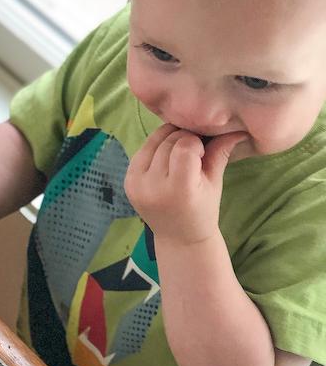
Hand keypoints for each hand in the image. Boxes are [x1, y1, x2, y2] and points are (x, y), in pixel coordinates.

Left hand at [124, 125, 247, 244]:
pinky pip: (140, 151)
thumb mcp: (214, 182)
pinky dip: (154, 148)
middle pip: (168, 142)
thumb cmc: (202, 210)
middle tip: (192, 149)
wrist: (178, 236)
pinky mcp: (127, 182)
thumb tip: (237, 128)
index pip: (185, 147)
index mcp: (179, 189)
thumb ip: (220, 153)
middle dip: (182, 139)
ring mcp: (136, 184)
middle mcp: (153, 186)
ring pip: (152, 141)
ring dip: (168, 139)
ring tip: (179, 152)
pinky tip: (165, 159)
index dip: (196, 143)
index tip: (202, 153)